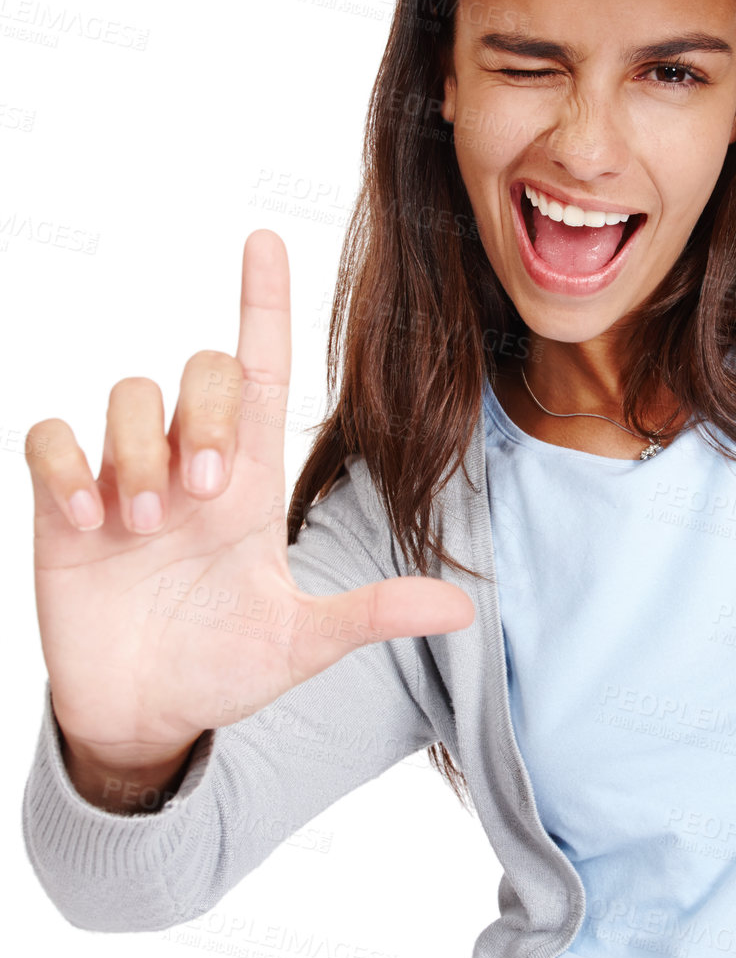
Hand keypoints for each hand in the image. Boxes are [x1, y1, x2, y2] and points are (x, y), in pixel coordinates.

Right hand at [25, 230, 473, 774]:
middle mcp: (191, 463)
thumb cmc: (223, 665)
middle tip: (204, 494)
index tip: (265, 241)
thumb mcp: (302, 642)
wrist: (147, 716)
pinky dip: (67, 468)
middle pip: (201, 370)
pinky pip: (52, 439)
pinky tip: (88, 523)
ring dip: (140, 452)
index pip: (262, 369)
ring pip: (129, 395)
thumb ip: (371, 613)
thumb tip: (461, 607)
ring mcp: (126, 481)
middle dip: (206, 414)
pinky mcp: (65, 507)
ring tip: (150, 527)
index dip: (263, 304)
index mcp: (253, 481)